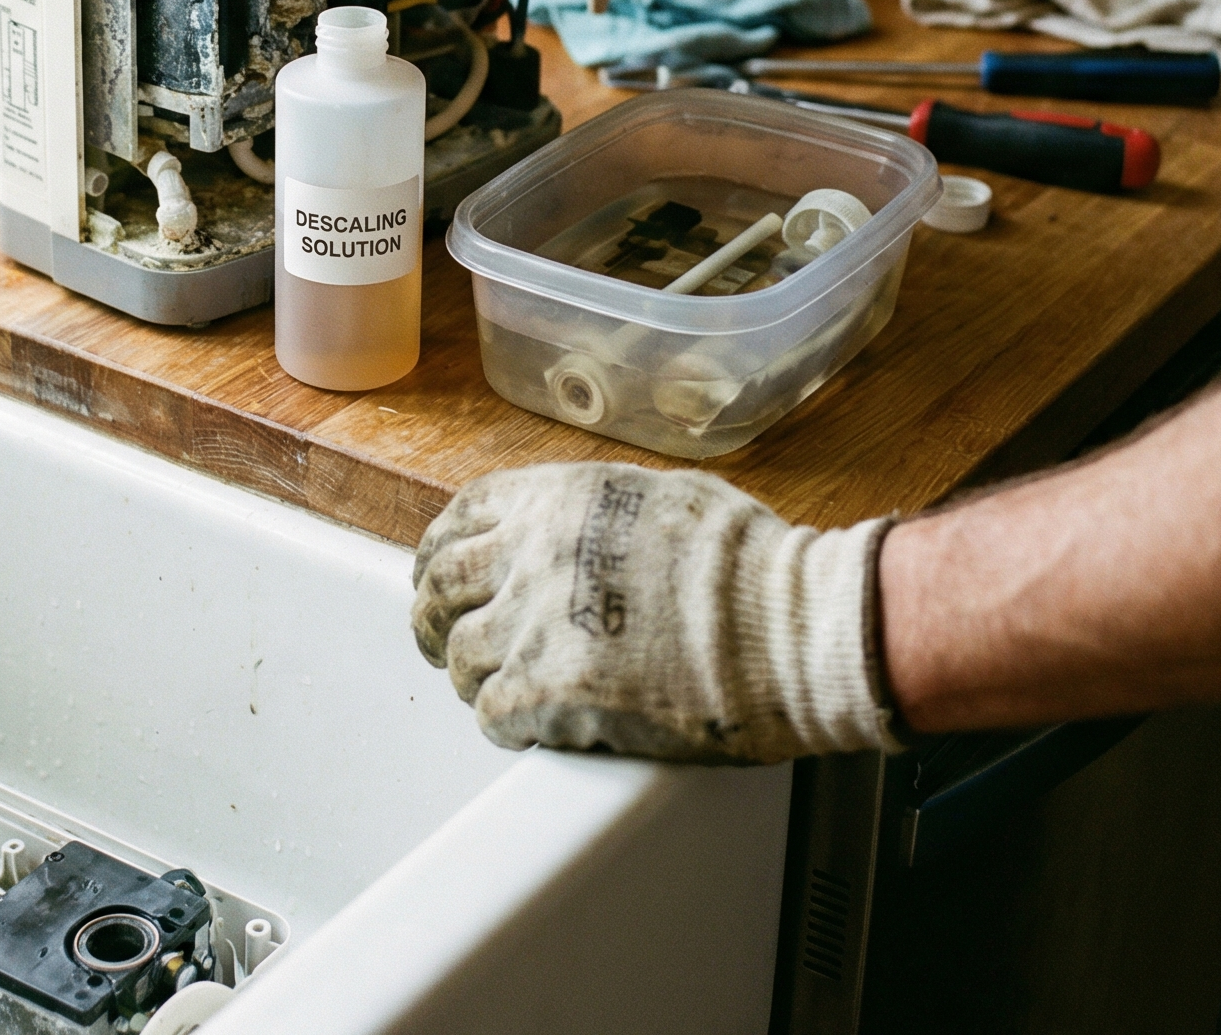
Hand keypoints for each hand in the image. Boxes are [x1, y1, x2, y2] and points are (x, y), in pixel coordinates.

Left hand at [411, 461, 900, 762]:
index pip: (460, 517)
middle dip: (433, 616)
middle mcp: (529, 553)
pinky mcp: (549, 694)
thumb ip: (594, 514)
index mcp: (554, 498)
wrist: (787, 628)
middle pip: (440, 588)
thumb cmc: (746, 563)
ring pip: (460, 656)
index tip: (438, 572)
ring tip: (494, 688)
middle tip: (440, 638)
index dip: (441, 550)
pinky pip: (491, 713)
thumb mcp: (657, 496)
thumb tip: (578, 535)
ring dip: (472, 675)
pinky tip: (527, 725)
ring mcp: (533, 624)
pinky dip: (502, 722)